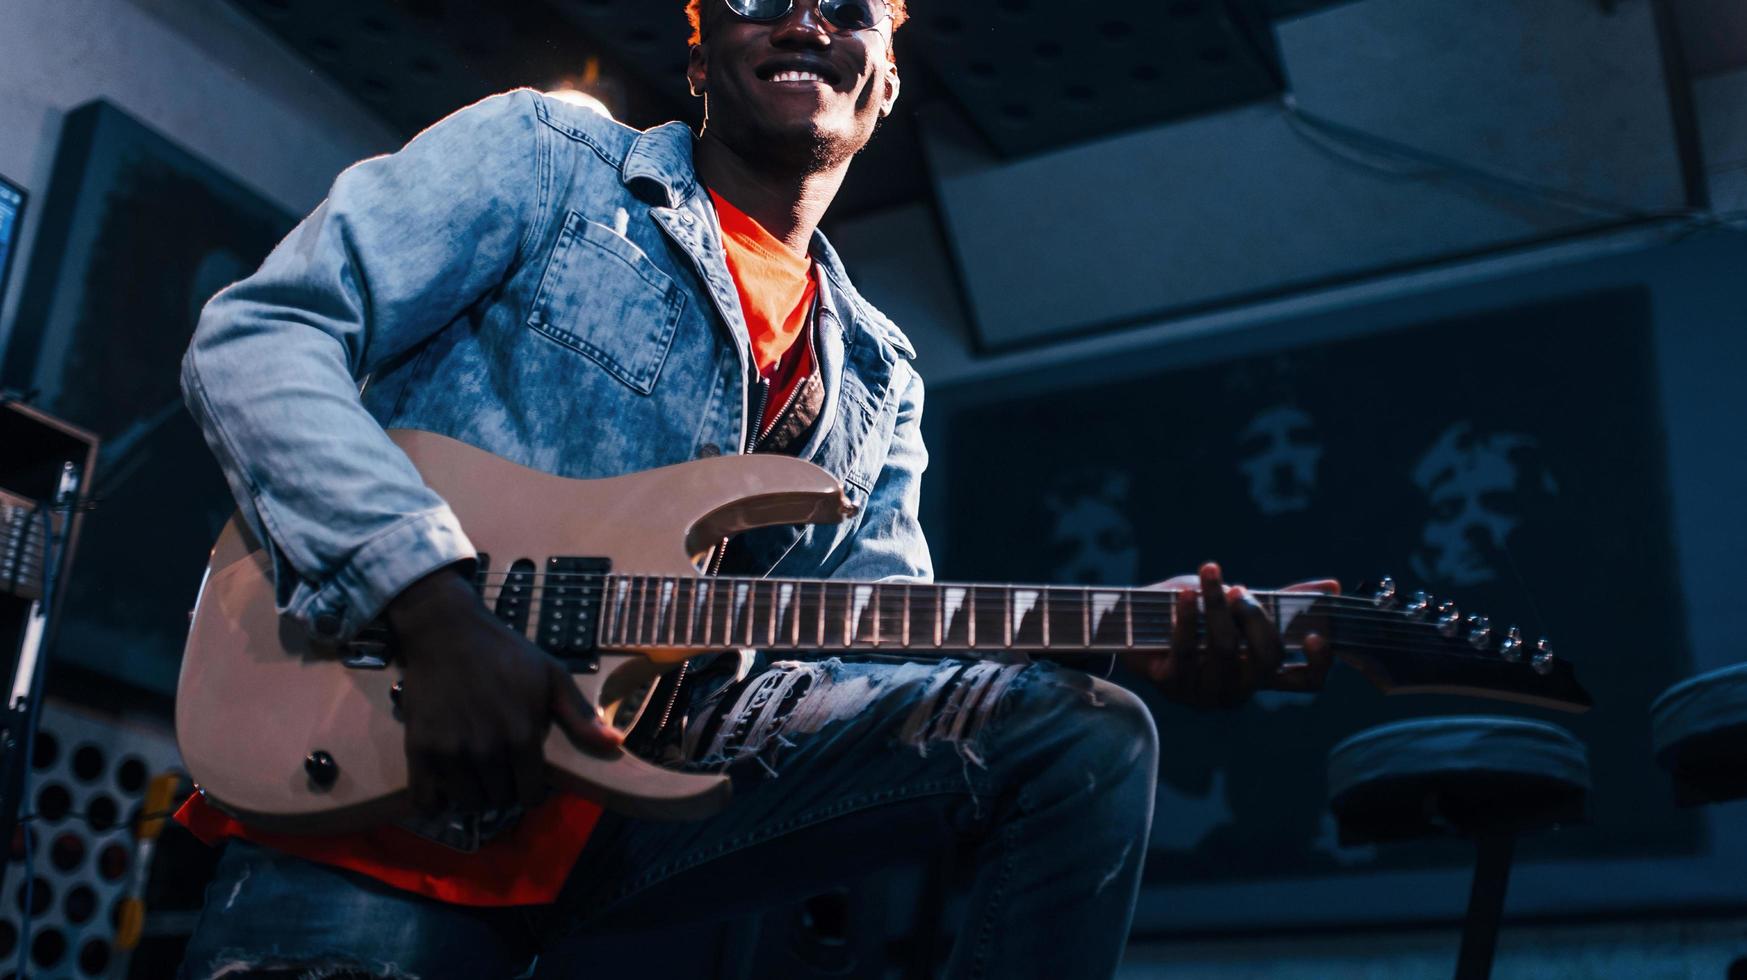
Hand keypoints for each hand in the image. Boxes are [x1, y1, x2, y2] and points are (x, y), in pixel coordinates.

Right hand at [384, 565, 622, 814]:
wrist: (447, 631)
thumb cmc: (504, 653)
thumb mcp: (551, 676)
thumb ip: (579, 715)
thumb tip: (615, 743)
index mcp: (522, 735)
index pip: (529, 794)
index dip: (530, 791)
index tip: (525, 778)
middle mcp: (487, 750)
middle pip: (498, 800)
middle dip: (503, 789)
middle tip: (500, 770)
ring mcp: (451, 752)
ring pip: (467, 802)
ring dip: (474, 794)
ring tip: (476, 773)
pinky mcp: (420, 749)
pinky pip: (426, 800)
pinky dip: (436, 801)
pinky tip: (444, 787)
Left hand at [1121, 562, 1339, 708]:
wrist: (1134, 625)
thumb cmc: (1195, 615)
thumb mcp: (1238, 604)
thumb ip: (1280, 600)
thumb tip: (1332, 586)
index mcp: (1261, 673)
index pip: (1305, 682)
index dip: (1318, 664)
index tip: (1318, 635)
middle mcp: (1239, 689)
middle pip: (1265, 659)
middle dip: (1254, 617)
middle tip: (1238, 590)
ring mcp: (1205, 693)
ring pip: (1223, 649)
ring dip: (1216, 606)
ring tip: (1208, 575)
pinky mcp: (1172, 686)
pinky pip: (1185, 650)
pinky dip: (1186, 618)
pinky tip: (1185, 595)